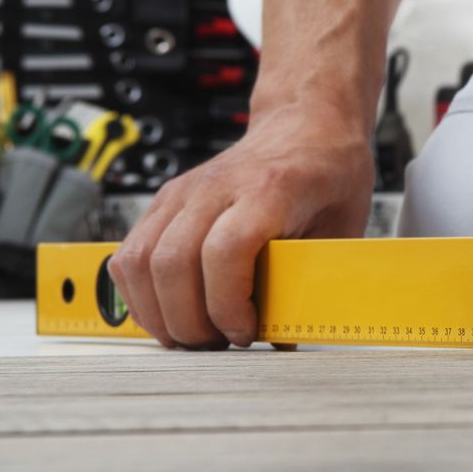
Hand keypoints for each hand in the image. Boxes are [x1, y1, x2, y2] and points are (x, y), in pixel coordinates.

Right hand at [108, 104, 375, 348]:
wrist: (305, 126)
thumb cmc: (328, 173)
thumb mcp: (343, 227)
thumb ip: (315, 278)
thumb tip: (284, 338)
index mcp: (269, 190)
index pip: (226, 250)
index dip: (227, 304)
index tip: (246, 332)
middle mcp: (216, 188)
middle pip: (172, 262)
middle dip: (189, 321)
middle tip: (217, 345)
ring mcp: (183, 193)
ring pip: (138, 261)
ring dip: (157, 313)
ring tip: (192, 337)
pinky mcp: (164, 202)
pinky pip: (129, 254)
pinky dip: (139, 294)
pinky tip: (167, 314)